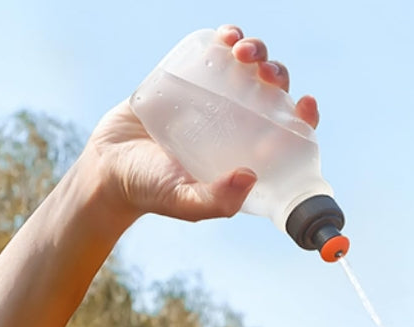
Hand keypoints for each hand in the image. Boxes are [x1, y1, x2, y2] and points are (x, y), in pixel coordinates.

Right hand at [86, 25, 319, 224]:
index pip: (286, 135)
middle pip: (272, 95)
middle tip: (267, 75)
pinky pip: (216, 52)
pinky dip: (228, 39)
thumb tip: (250, 176)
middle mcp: (236, 127)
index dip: (303, 118)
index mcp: (245, 156)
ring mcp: (214, 100)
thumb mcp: (184, 202)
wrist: (107, 165)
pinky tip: (228, 37)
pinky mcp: (189, 77)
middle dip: (278, 77)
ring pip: (249, 69)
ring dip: (257, 53)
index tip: (306, 103)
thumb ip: (216, 200)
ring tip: (244, 54)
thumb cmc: (150, 190)